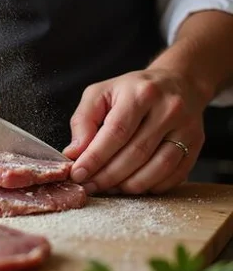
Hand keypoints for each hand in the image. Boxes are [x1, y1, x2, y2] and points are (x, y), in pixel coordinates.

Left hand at [63, 68, 206, 194]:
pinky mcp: (196, 144)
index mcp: (140, 94)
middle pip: (136, 153)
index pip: (116, 132)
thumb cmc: (132, 91)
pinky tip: (132, 186)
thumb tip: (73, 153)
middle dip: (108, 176)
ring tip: (108, 188)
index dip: (95, 157)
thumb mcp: (100, 94)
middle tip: (89, 186)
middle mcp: (168, 109)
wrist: (178, 82)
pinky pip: (174, 175)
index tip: (78, 174)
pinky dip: (150, 186)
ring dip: (129, 186)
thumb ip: (83, 121)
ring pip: (157, 168)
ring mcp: (187, 128)